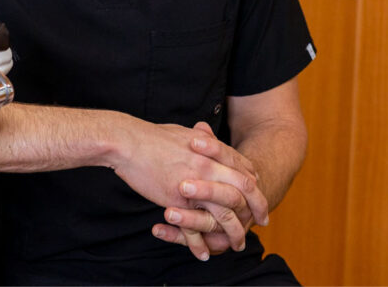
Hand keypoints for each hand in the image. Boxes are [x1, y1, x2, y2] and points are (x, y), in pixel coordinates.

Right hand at [150, 123, 268, 259]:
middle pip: (243, 192)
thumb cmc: (151, 136)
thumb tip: (206, 134)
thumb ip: (200, 138)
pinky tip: (203, 254)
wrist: (127, 142)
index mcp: (211, 151)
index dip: (255, 185)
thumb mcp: (183, 133)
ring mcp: (194, 186)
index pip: (244, 170)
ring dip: (233, 234)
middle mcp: (208, 168)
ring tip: (237, 245)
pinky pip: (193, 229)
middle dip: (256, 209)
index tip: (258, 195)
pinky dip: (199, 245)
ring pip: (223, 216)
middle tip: (261, 221)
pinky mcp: (177, 202)